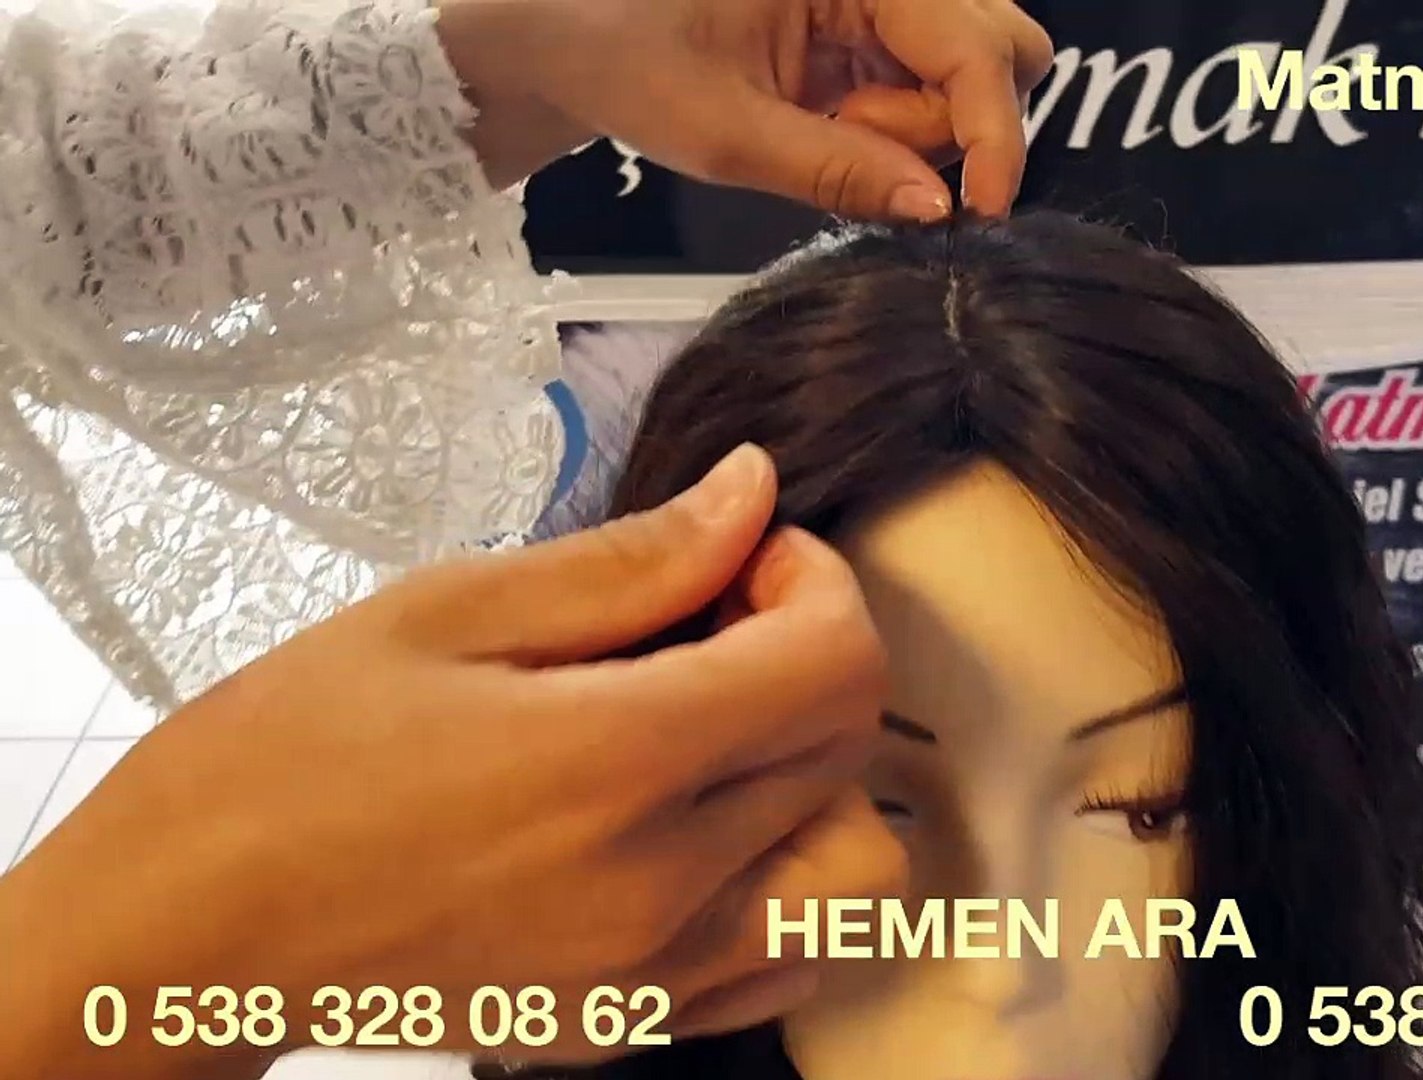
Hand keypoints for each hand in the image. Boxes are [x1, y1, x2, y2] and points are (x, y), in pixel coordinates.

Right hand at [0, 444, 904, 1077]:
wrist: (182, 936)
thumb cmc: (281, 761)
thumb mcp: (443, 613)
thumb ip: (629, 561)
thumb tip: (750, 492)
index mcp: (615, 764)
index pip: (837, 664)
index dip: (815, 584)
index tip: (748, 560)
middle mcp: (660, 885)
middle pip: (855, 758)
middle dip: (816, 661)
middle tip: (718, 628)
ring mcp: (652, 975)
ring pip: (855, 882)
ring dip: (823, 789)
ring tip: (719, 739)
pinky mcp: (627, 1028)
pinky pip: (784, 965)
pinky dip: (784, 889)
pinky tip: (697, 832)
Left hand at [439, 0, 1053, 217]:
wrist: (570, 37)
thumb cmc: (623, 59)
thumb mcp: (723, 131)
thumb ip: (837, 170)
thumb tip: (937, 212)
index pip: (974, 43)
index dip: (992, 131)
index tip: (982, 212)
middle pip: (1001, 47)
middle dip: (955, 121)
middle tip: (857, 142)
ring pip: (976, 74)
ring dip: (923, 127)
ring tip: (829, 128)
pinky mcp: (876, 32)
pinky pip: (933, 88)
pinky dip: (898, 127)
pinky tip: (832, 123)